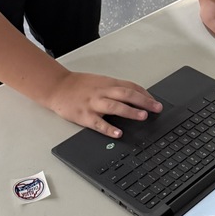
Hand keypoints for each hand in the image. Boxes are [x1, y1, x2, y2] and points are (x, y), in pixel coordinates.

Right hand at [46, 69, 162, 137]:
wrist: (57, 86)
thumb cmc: (78, 85)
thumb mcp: (99, 82)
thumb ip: (115, 89)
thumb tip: (135, 96)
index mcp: (108, 83)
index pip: (131, 87)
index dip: (145, 94)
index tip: (156, 102)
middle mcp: (102, 92)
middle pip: (127, 94)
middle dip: (144, 101)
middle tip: (157, 108)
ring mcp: (93, 103)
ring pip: (115, 106)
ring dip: (130, 111)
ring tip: (143, 116)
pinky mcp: (84, 115)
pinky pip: (98, 123)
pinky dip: (108, 128)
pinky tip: (118, 133)